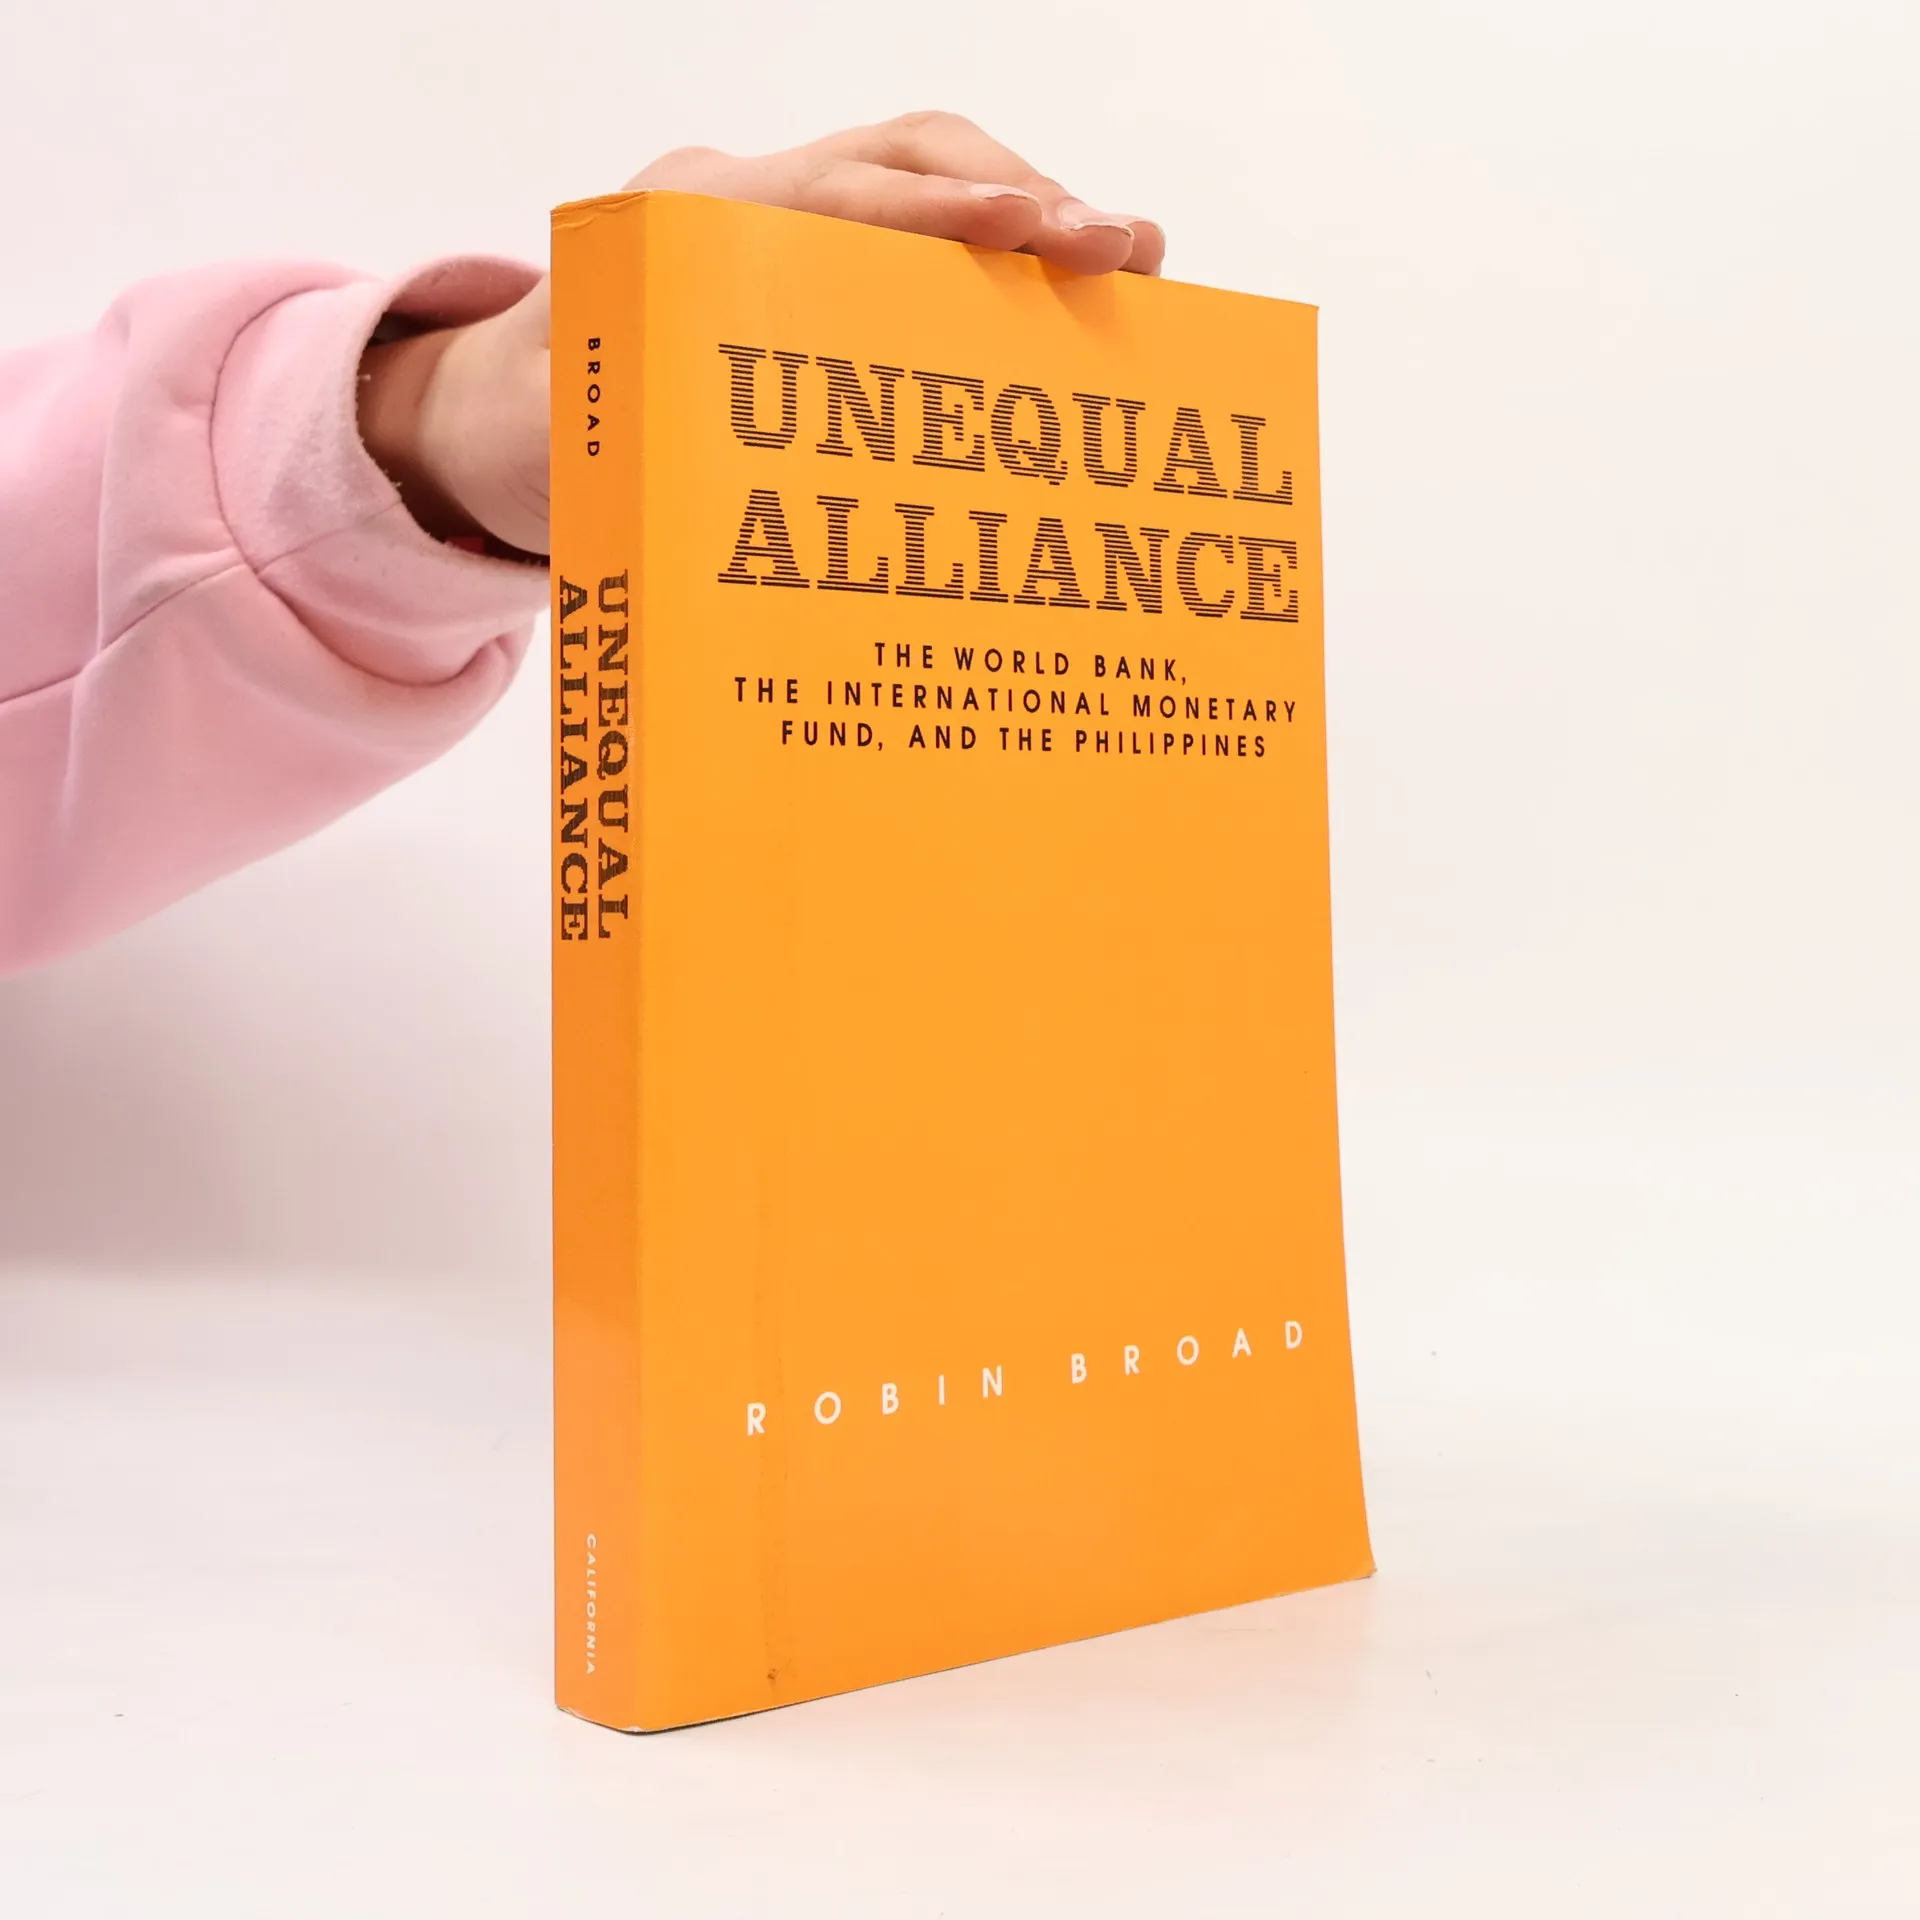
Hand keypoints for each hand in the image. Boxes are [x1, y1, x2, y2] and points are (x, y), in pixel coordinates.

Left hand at [358, 112, 1164, 557]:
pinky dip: (998, 267)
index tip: (1028, 230)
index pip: (837, 193)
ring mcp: (790, 226)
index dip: (937, 211)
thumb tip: (699, 503)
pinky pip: (919, 244)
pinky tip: (1066, 310)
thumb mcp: (564, 448)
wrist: (492, 413)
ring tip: (1128, 269)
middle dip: (1022, 200)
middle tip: (1122, 252)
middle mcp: (750, 202)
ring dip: (1028, 223)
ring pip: (930, 188)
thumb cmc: (535, 431)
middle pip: (909, 162)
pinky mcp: (816, 266)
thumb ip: (622, 456)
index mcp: (690, 227)